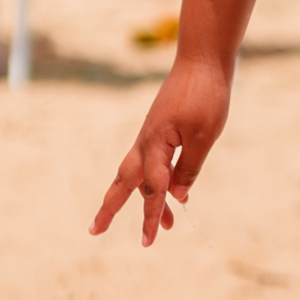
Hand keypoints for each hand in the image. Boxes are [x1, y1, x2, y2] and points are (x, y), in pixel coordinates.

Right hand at [89, 56, 231, 246]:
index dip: (152, 216)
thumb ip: (188, 167)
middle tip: (94, 232)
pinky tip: (170, 188)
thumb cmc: (205, 95)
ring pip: (136, 172)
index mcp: (155, 144)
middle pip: (124, 182)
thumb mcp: (203, 135)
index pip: (152, 189)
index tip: (149, 242)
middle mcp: (147, 141)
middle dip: (110, 207)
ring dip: (139, 198)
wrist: (203, 58)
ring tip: (161, 226)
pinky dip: (153, 179)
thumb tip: (177, 197)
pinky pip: (150, 160)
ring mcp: (152, 133)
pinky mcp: (160, 126)